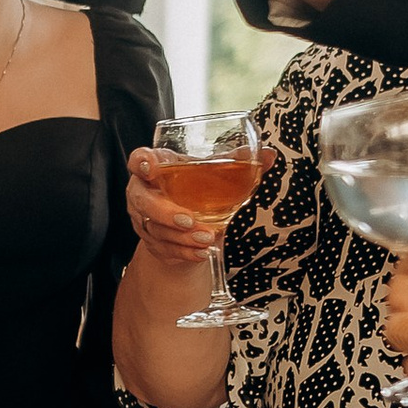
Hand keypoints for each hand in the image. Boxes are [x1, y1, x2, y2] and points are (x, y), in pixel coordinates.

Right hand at [124, 141, 259, 267]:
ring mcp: (144, 220)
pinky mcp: (151, 242)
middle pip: (142, 201)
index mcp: (156, 167)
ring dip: (181, 237)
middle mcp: (144, 193)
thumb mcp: (213, 173)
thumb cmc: (197, 189)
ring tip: (207, 237)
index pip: (139, 160)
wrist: (187, 223)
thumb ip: (238, 163)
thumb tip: (268, 155)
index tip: (152, 168)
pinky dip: (184, 252)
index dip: (141, 163)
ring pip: (154, 229)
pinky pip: (163, 249)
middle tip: (189, 220)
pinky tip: (201, 252)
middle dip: (165, 212)